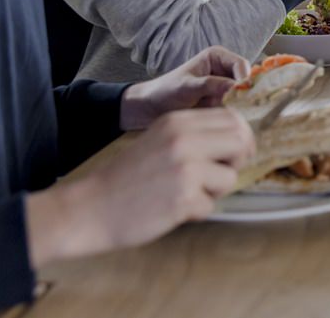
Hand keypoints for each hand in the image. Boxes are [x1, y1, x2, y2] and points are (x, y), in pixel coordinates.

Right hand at [25, 108, 254, 266]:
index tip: (236, 153)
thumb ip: (194, 134)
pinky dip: (195, 212)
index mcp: (178, 122)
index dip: (241, 136)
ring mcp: (185, 168)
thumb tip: (239, 139)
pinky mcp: (183, 198)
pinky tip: (171, 209)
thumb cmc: (125, 178)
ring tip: (184, 194)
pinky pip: (210, 206)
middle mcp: (184, 140)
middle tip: (219, 175)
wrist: (88, 208)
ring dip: (213, 191)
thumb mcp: (159, 140)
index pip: (232, 118)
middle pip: (241, 142)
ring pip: (230, 177)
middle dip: (237, 161)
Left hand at [119, 47, 250, 130]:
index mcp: (218, 57)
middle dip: (241, 95)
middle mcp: (225, 70)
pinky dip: (232, 114)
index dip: (243, 79)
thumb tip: (236, 87)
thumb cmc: (165, 92)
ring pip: (243, 96)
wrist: (151, 110)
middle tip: (231, 108)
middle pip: (246, 81)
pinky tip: (222, 120)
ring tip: (222, 115)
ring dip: (236, 106)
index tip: (239, 94)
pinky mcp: (223, 103)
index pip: (241, 65)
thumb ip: (210, 84)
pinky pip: (236, 108)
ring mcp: (225, 87)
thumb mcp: (187, 87)